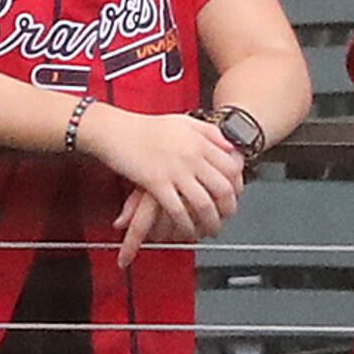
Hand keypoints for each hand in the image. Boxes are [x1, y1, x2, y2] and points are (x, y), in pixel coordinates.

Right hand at [83, 104, 244, 261]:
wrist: (115, 130)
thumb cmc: (146, 127)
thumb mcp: (183, 121)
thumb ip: (209, 132)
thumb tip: (230, 147)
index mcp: (199, 141)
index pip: (231, 167)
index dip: (238, 185)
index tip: (236, 194)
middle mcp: (191, 156)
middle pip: (222, 188)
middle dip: (228, 208)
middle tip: (227, 217)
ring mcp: (175, 171)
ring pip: (203, 204)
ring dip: (210, 222)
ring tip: (211, 229)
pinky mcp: (157, 183)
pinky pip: (177, 210)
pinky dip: (185, 224)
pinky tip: (187, 231)